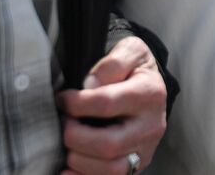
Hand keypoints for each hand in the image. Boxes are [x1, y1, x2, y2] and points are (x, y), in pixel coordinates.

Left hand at [57, 36, 167, 174]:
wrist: (150, 85)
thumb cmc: (134, 68)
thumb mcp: (130, 51)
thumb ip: (112, 63)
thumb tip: (90, 84)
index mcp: (149, 94)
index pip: (107, 103)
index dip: (77, 103)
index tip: (63, 98)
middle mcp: (151, 126)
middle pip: (109, 144)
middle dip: (75, 136)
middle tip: (64, 123)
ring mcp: (145, 149)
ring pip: (111, 169)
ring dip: (79, 160)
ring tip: (67, 144)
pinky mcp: (136, 165)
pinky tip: (67, 169)